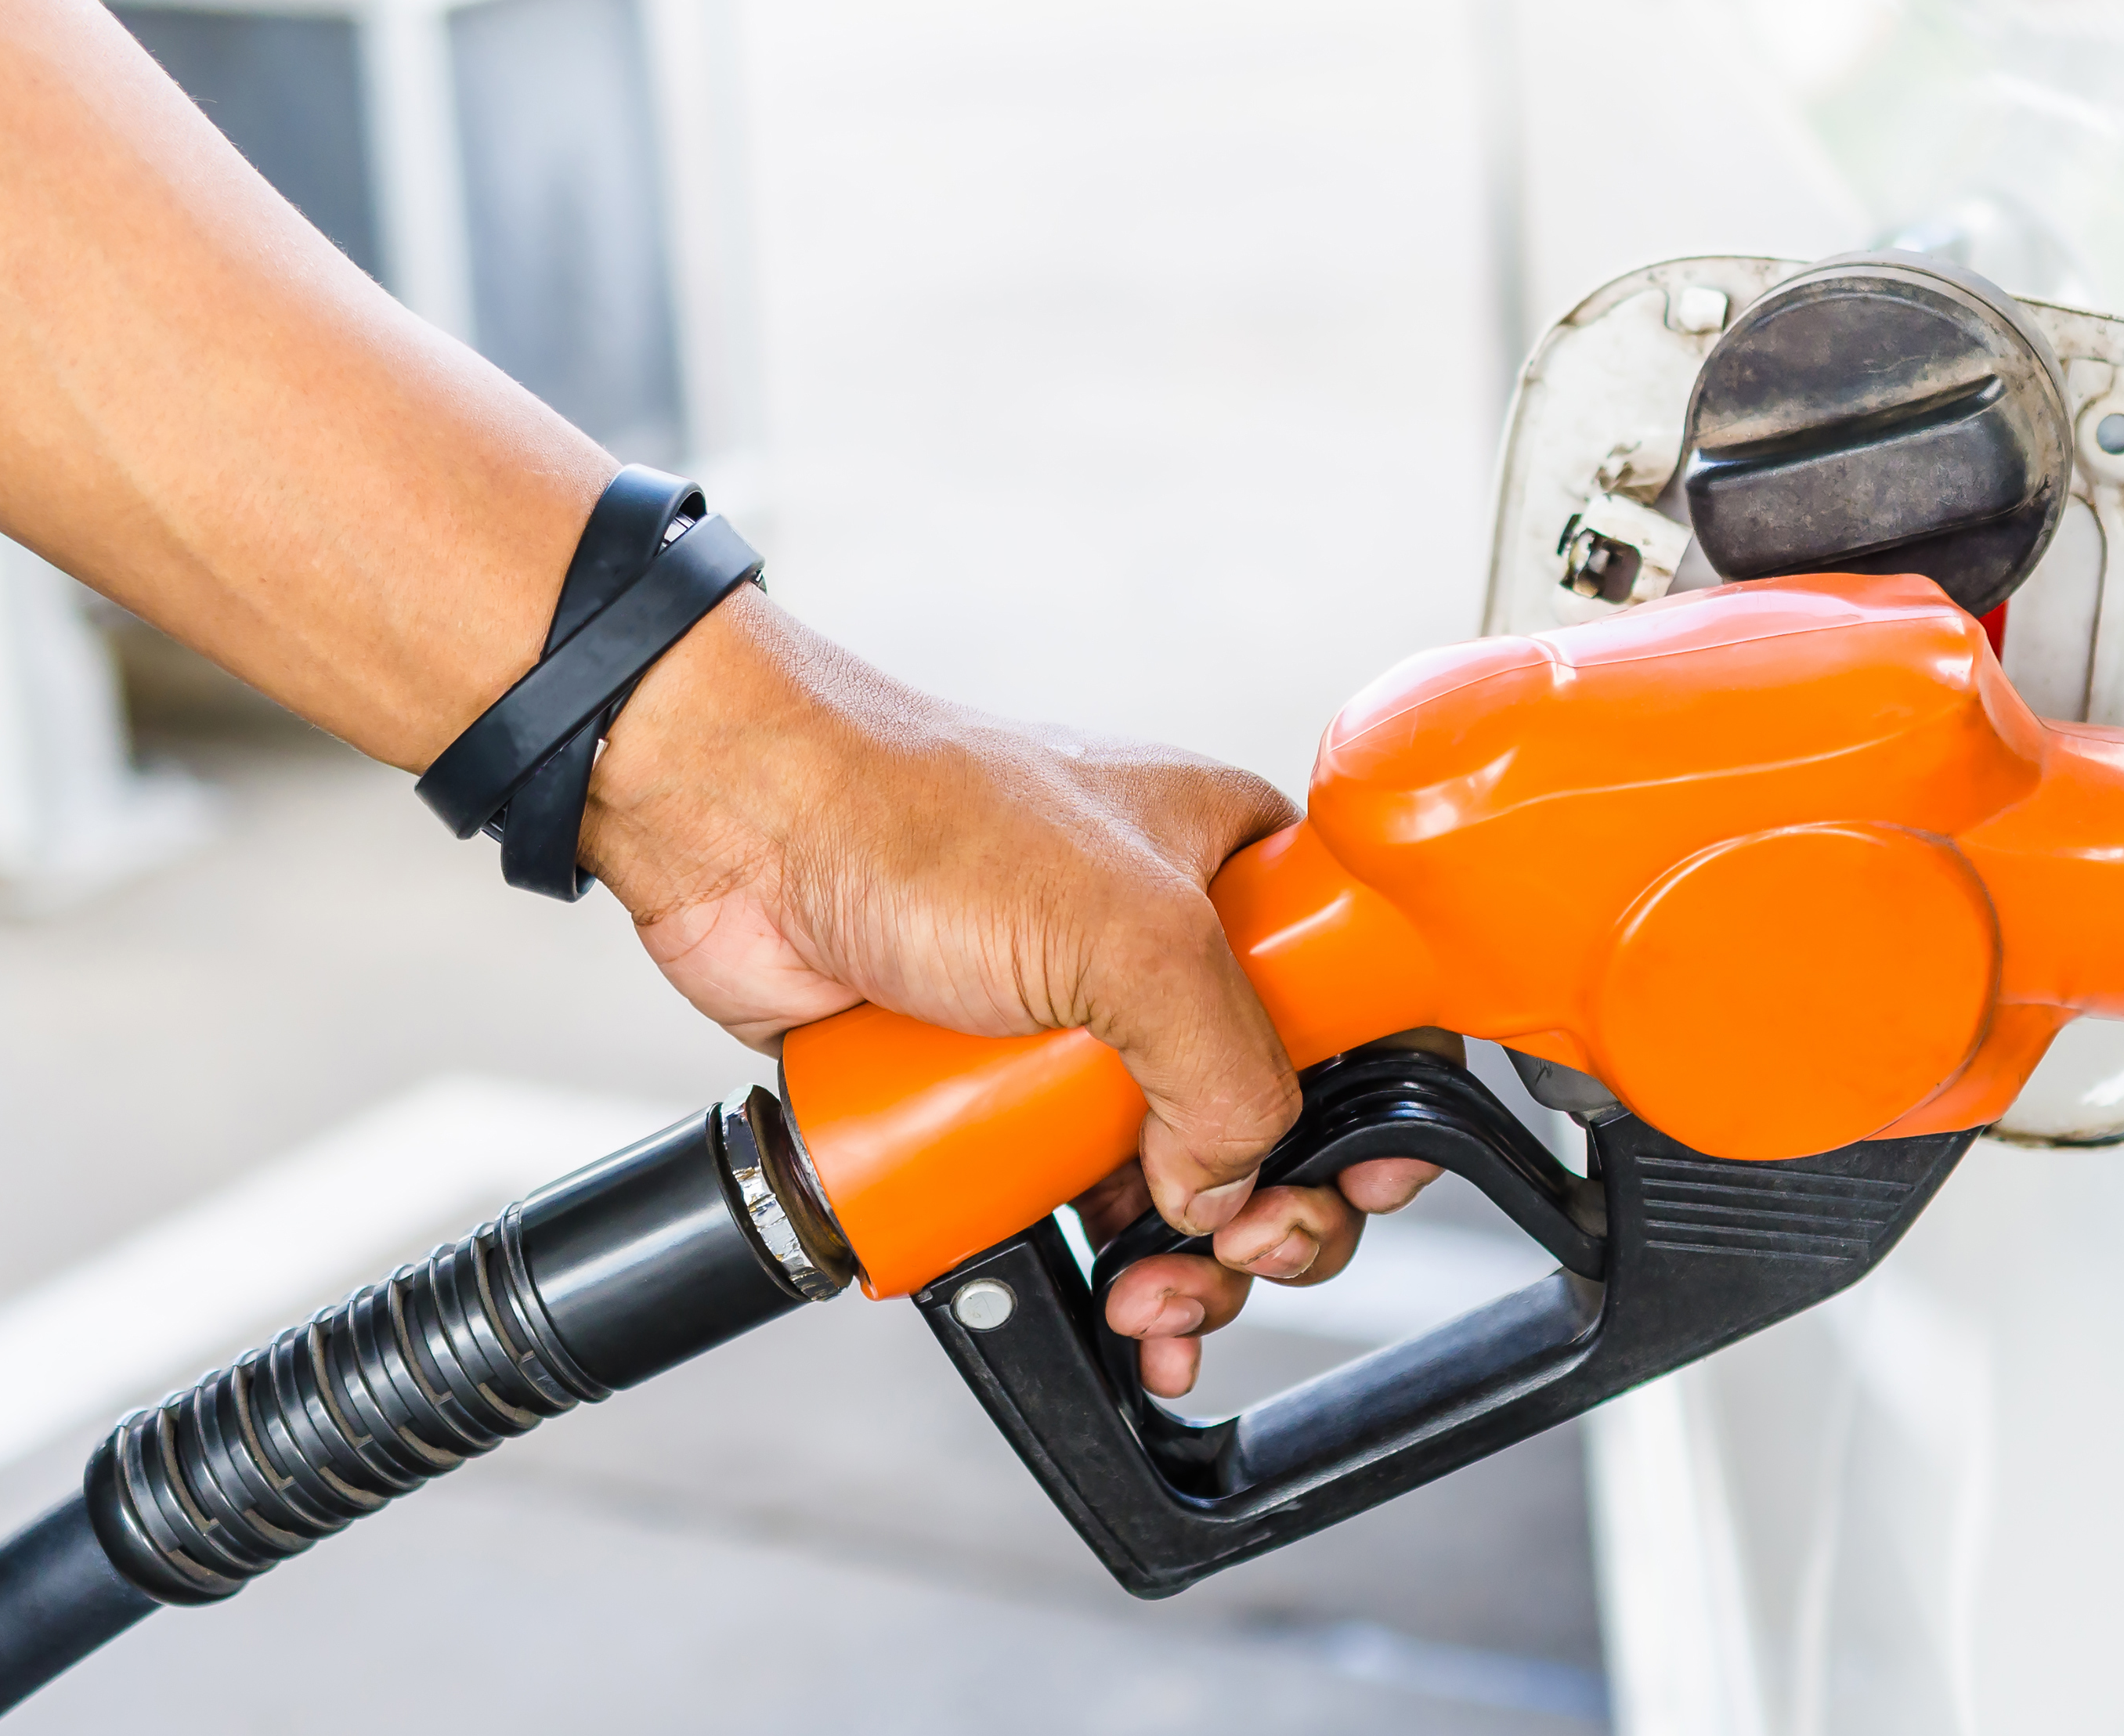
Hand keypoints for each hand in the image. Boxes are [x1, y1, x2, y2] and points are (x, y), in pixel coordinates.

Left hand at [584, 595, 1437, 1392]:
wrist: (740, 832)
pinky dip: (1105, 1265)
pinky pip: (1075, 1198)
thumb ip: (1224, 1066)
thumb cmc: (919, 816)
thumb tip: (1232, 1187)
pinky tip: (1116, 1307)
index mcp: (1236, 873)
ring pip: (1179, 1178)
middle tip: (1243, 1250)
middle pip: (1277, 1115)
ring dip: (1189, 1264)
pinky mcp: (996, 1089)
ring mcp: (1081, 1025)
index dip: (1383, 1097)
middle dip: (1275, 1211)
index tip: (1367, 1177)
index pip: (1366, 995)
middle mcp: (1168, 951)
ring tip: (1158, 1300)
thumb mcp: (1129, 933)